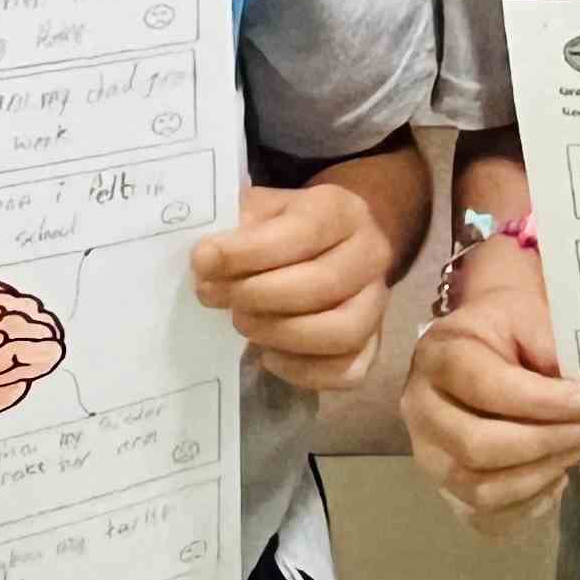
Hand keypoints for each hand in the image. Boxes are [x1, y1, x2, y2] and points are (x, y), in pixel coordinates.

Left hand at [191, 179, 396, 391]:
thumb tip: (206, 261)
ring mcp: (378, 302)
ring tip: (242, 322)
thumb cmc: (287, 225)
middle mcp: (371, 254)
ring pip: (343, 332)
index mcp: (341, 210)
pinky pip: (348, 371)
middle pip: (323, 285)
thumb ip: (238, 226)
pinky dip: (303, 371)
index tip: (202, 261)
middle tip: (214, 296)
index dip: (248, 251)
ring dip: (281, 334)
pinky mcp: (373, 343)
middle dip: (258, 295)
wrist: (336, 242)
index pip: (302, 231)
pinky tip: (269, 355)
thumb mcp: (264, 207)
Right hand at [401, 253, 579, 526]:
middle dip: (544, 443)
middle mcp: (419, 411)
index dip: (540, 402)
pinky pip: (484, 518)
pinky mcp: (446, 489)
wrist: (485, 342)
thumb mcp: (528, 311)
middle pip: (476, 447)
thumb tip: (576, 394)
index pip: (484, 387)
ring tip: (577, 450)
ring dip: (539, 476)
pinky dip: (526, 507)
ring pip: (480, 490)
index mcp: (437, 356)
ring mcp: (428, 456)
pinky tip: (554, 479)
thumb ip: (548, 344)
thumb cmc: (509, 325)